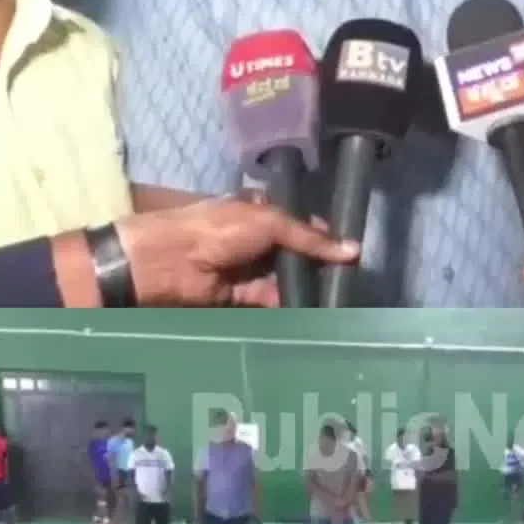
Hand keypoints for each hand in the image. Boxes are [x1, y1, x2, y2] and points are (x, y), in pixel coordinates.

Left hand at [115, 198, 359, 307]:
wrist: (171, 262)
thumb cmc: (219, 230)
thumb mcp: (269, 222)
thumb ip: (309, 238)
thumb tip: (353, 250)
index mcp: (259, 211)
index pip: (298, 222)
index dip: (322, 234)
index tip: (351, 250)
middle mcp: (255, 239)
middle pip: (294, 253)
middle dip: (318, 264)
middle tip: (350, 278)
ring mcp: (248, 268)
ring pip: (284, 278)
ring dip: (306, 287)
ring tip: (339, 298)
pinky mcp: (241, 296)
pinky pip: (270, 300)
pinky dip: (287, 305)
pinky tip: (312, 312)